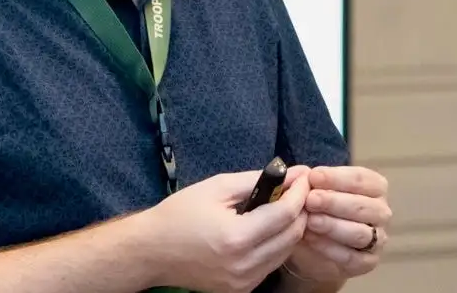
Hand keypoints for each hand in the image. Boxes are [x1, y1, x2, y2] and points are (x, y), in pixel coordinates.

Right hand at [146, 165, 311, 292]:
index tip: (304, 176)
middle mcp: (245, 265)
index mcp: (237, 237)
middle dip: (300, 210)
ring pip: (285, 252)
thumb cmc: (179, 213)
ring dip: (290, 228)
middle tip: (297, 190)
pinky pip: (270, 265)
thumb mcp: (215, 188)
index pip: (285, 214)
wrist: (152, 250)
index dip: (299, 192)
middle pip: (292, 236)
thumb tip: (290, 174)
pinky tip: (265, 229)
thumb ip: (255, 181)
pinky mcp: (241, 290)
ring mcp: (244, 282)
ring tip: (282, 206)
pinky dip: (275, 245)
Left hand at [282, 166, 391, 283]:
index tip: (313, 176)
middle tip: (310, 200)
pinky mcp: (367, 262)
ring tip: (310, 220)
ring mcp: (377, 239)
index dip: (337, 177)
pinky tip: (311, 238)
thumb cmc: (316, 206)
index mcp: (374, 187)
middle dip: (334, 202)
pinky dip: (329, 248)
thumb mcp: (310, 189)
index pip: (362, 179)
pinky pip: (352, 257)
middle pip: (363, 206)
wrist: (310, 243)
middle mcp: (380, 212)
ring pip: (360, 233)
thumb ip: (307, 180)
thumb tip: (301, 174)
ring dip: (332, 225)